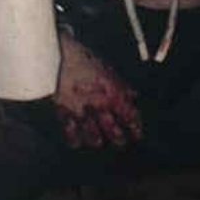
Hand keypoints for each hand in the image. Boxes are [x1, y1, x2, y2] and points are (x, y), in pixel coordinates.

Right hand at [54, 32, 142, 148]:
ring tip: (99, 142)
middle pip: (114, 131)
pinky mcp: (65, 113)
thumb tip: (134, 97)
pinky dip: (75, 140)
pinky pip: (71, 133)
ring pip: (94, 136)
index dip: (135, 128)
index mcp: (114, 94)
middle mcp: (101, 106)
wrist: (61, 55)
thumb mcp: (109, 70)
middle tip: (121, 143)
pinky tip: (78, 143)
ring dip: (98, 141)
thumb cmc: (86, 60)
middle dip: (119, 139)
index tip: (137, 134)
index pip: (130, 116)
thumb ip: (122, 86)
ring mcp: (82, 111)